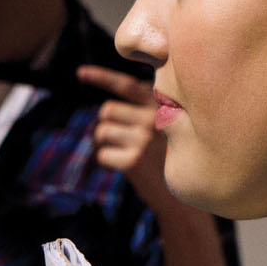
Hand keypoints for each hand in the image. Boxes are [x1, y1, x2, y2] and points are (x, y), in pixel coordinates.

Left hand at [79, 65, 174, 209]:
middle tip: (119, 140)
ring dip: (104, 144)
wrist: (186, 192)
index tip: (80, 73)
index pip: (127, 86)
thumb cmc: (169, 156)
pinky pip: (102, 154)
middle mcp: (153, 117)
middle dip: (106, 125)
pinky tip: (124, 167)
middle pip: (107, 111)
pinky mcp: (134, 160)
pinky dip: (107, 162)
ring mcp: (144, 138)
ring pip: (101, 131)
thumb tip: (105, 112)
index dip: (102, 77)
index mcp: (160, 105)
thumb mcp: (165, 126)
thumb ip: (143, 112)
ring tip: (123, 153)